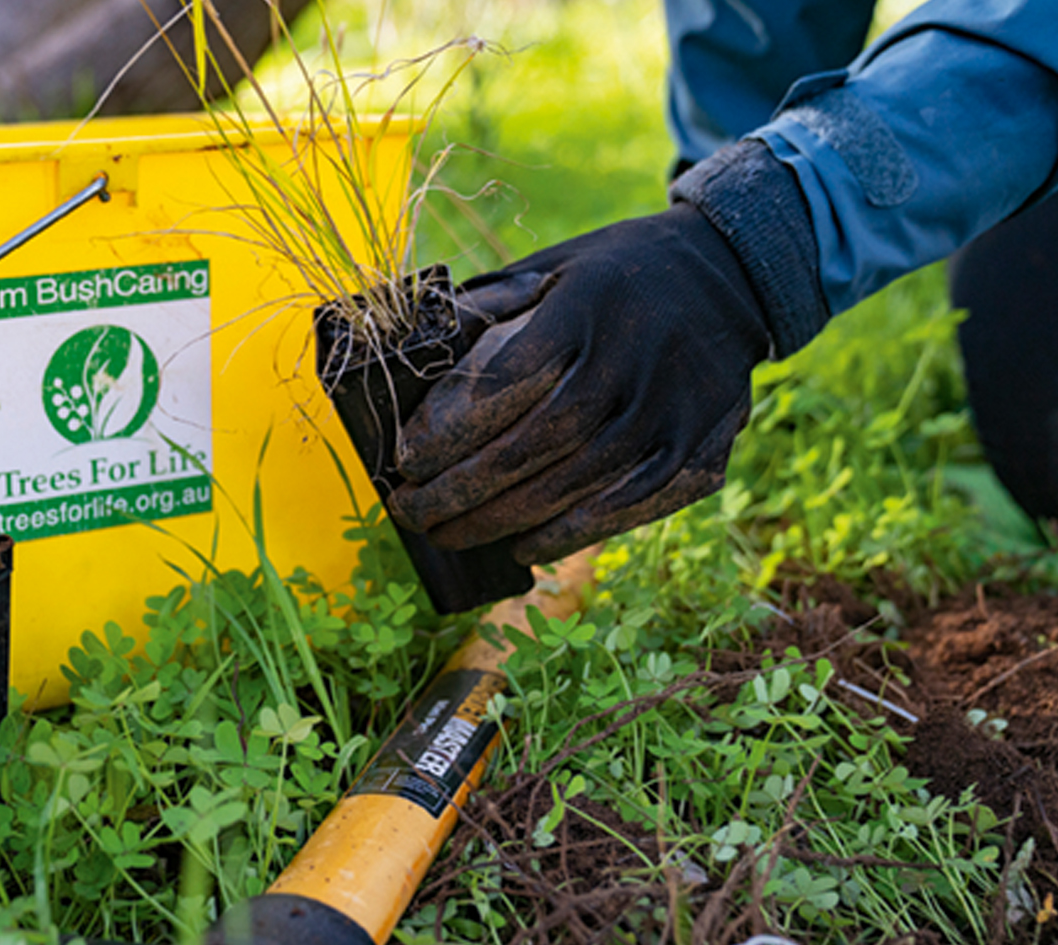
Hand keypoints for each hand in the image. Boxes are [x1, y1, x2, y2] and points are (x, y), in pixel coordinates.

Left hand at [387, 203, 772, 564]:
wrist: (728, 276)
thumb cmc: (611, 276)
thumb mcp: (550, 268)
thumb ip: (488, 309)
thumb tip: (413, 355)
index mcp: (584, 306)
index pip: (505, 381)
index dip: (450, 429)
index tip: (406, 460)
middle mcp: (632, 358)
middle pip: (533, 443)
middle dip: (461, 488)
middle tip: (411, 510)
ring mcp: (672, 408)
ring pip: (574, 483)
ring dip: (501, 519)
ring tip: (449, 533)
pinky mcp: (700, 446)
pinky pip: (628, 505)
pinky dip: (570, 532)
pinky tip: (523, 545)